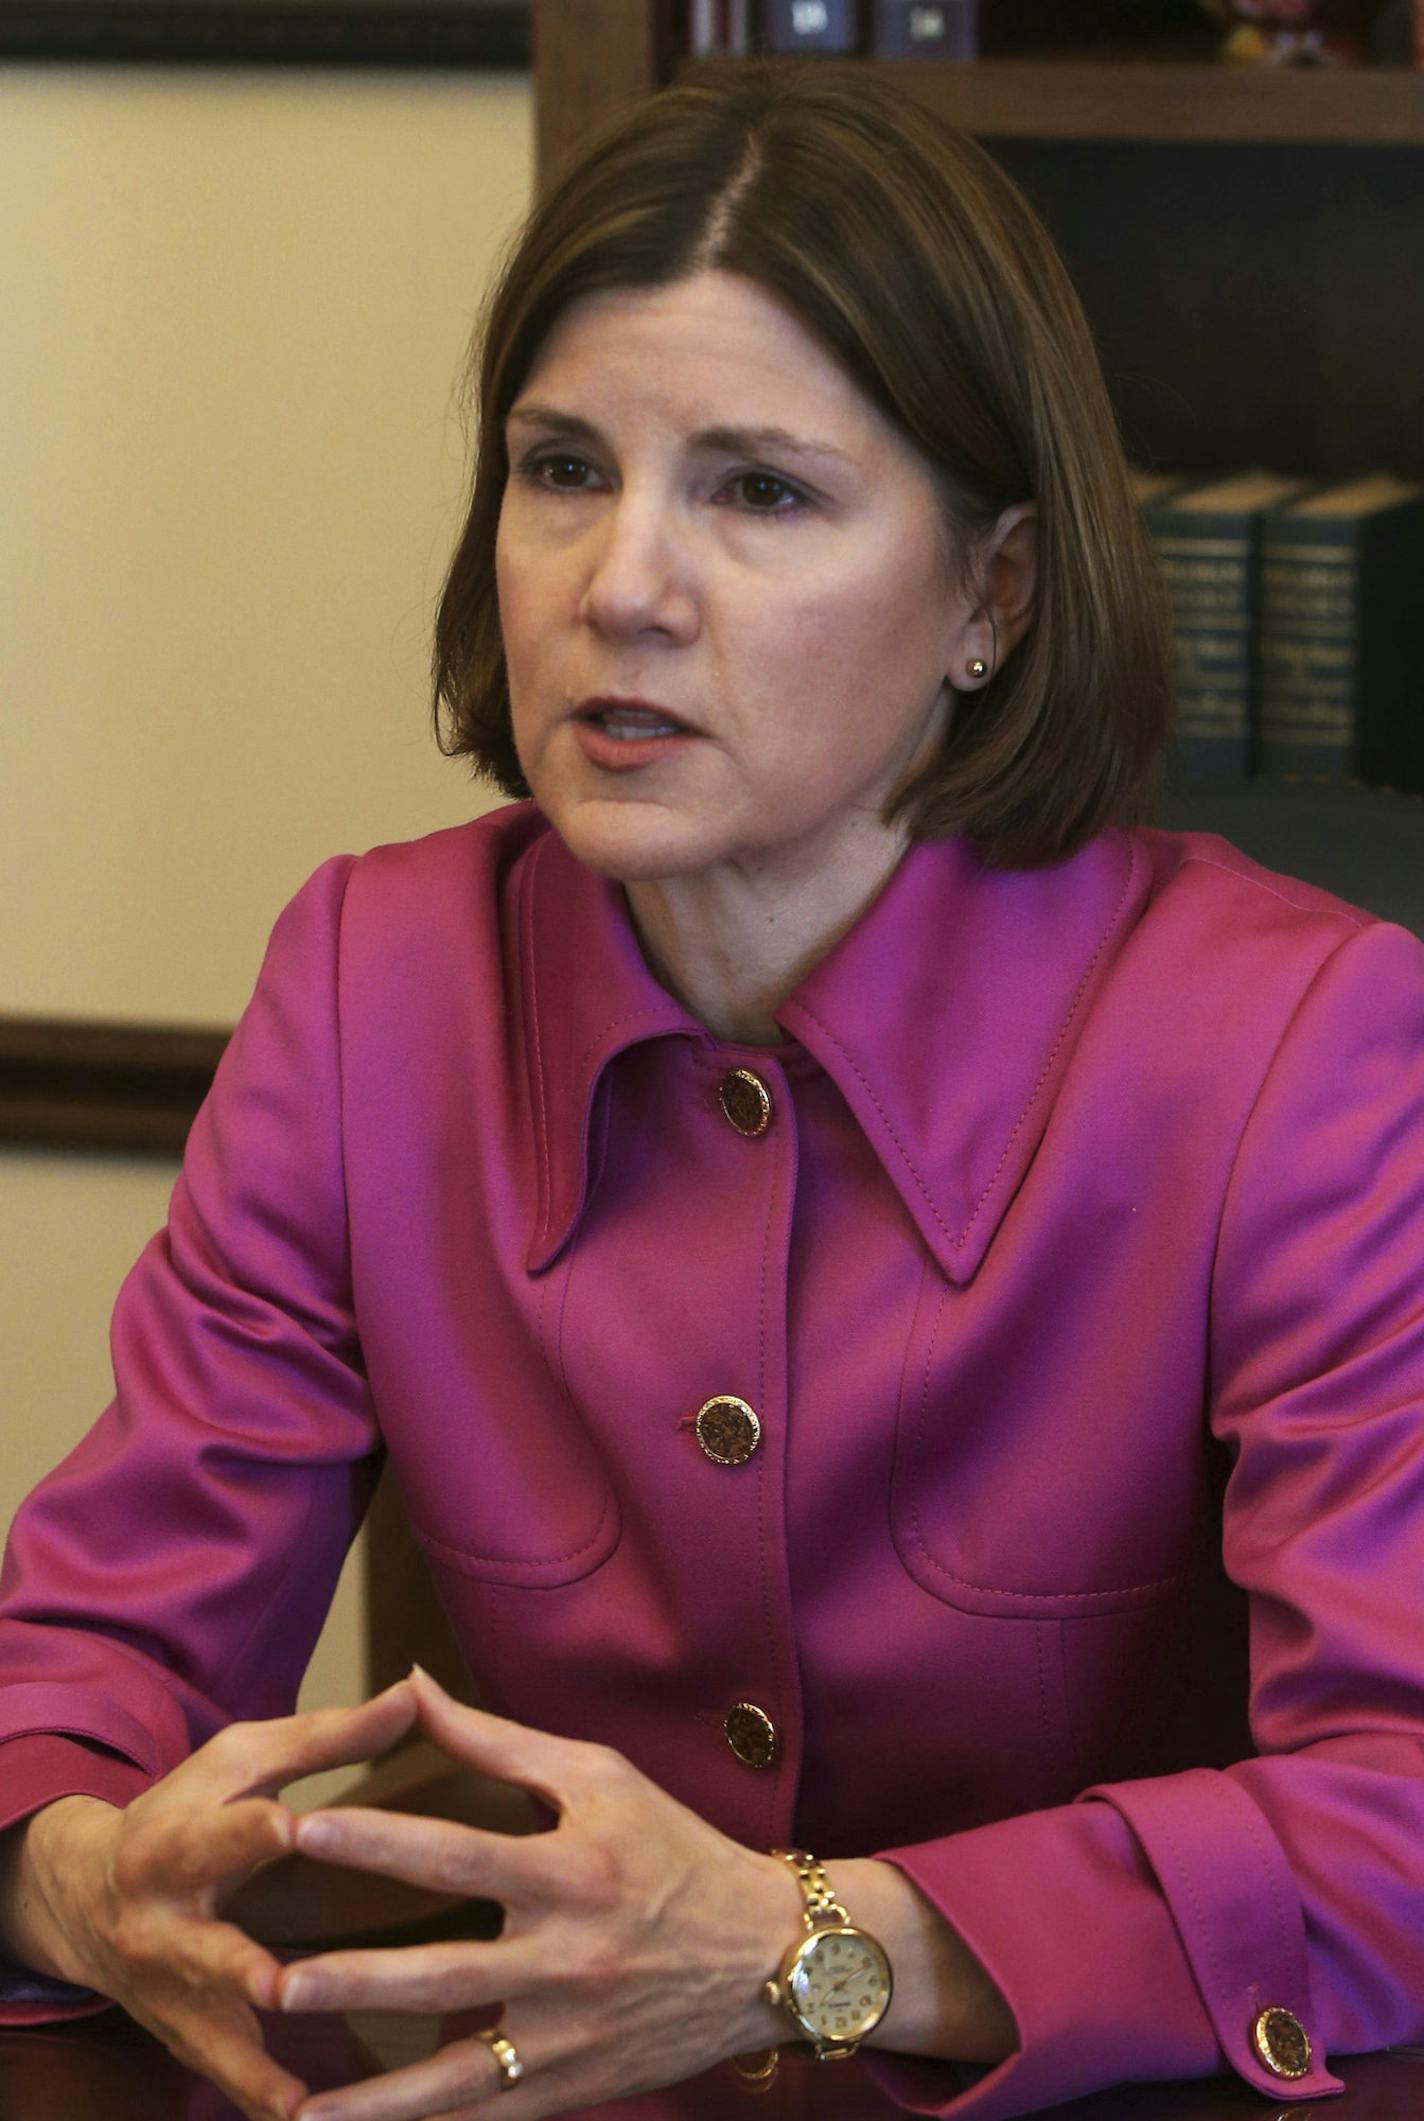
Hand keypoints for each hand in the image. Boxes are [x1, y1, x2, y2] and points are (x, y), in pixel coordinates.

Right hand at [2, 1681, 417, 2120]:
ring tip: (298, 2104)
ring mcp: (169, 1990)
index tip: (292, 1827)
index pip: (218, 1833)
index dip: (252, 1830)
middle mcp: (163, 1922)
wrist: (89, 1894)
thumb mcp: (244, 1761)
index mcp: (179, 1840)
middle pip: (200, 1946)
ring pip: (210, 2034)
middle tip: (274, 1983)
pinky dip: (262, 2103)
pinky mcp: (184, 2035)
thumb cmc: (191, 1808)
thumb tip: (414, 1689)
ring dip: (252, 2067)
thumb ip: (331, 1736)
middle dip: (234, 1967)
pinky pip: (225, 2077)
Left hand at [276, 1668, 797, 2120]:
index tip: (303, 1829)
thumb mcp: (599, 1776)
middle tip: (273, 1980)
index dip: (378, 1840)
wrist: (766, 1955)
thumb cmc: (674, 1847)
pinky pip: (487, 2117)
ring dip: (375, 2094)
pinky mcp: (574, 2088)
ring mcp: (569, 2034)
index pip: (457, 1854)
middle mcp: (567, 1957)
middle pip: (444, 1973)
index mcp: (570, 1870)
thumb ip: (497, 1740)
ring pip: (457, 2072)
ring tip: (298, 2105)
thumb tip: (412, 1686)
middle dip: (354, 1980)